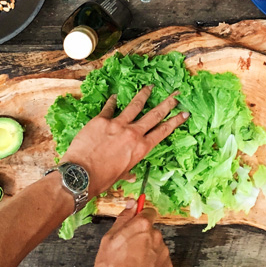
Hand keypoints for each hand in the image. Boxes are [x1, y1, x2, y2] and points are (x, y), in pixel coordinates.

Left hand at [62, 86, 188, 195]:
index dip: (175, 121)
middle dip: (167, 103)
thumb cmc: (102, 179)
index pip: (162, 131)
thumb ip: (128, 171)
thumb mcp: (120, 175)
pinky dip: (112, 101)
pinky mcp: (101, 120)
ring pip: (135, 105)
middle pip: (154, 115)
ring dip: (144, 95)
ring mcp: (117, 124)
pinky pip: (109, 107)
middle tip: (176, 93)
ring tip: (150, 87)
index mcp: (141, 148)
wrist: (81, 175)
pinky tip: (115, 95)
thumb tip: (131, 175)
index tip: (184, 113)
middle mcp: (133, 133)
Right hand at [95, 200, 172, 266]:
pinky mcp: (168, 266)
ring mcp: (164, 252)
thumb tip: (132, 203)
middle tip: (126, 250)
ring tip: (132, 265)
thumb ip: (123, 219)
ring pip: (155, 246)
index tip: (133, 224)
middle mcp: (157, 235)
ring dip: (146, 251)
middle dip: (141, 237)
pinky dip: (152, 264)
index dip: (139, 217)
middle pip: (150, 230)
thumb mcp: (108, 240)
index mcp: (142, 225)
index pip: (147, 211)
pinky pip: (159, 260)